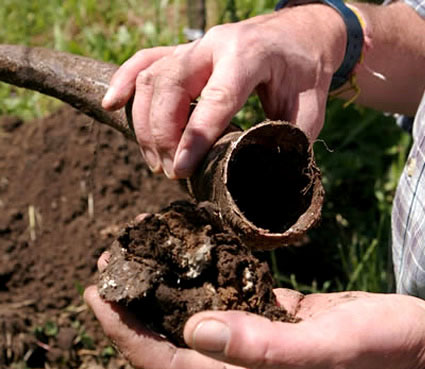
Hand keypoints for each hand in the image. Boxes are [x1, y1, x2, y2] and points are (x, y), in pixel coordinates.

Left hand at [85, 255, 424, 368]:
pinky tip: (192, 257)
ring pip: (194, 319)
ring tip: (141, 256)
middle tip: (112, 266)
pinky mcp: (272, 321)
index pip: (168, 365)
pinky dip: (202, 280)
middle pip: (171, 343)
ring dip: (165, 290)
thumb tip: (194, 328)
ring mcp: (256, 345)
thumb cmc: (382, 355)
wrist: (418, 350)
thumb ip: (262, 347)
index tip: (98, 296)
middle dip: (135, 308)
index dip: (127, 334)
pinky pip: (225, 299)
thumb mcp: (327, 353)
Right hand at [102, 5, 345, 178]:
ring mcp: (194, 46)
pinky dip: (125, 81)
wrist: (298, 34)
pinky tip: (113, 104)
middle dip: (162, 134)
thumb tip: (268, 178)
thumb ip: (289, 142)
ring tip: (154, 160)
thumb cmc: (304, 71)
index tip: (180, 171)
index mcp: (248, 56)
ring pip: (152, 78)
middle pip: (170, 87)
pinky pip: (144, 60)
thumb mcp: (309, 109)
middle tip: (169, 171)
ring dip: (145, 123)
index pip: (214, 100)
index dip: (194, 139)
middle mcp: (214, 45)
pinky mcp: (183, 51)